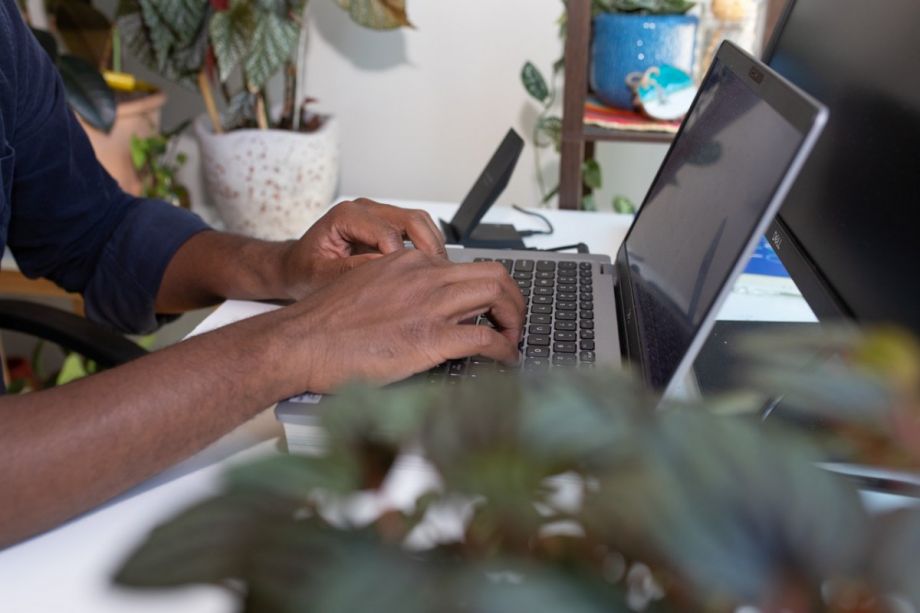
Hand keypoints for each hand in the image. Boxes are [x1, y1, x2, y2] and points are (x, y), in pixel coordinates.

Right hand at [274, 249, 524, 392]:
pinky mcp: (429, 338)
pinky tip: (505, 361)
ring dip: (515, 320)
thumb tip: (427, 308)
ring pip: (497, 295)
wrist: (300, 341)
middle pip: (493, 273)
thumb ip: (402, 290)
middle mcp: (425, 275)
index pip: (465, 266)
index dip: (487, 289)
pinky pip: (485, 338)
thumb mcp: (369, 287)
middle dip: (513, 299)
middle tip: (514, 322)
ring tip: (513, 340)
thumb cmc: (326, 324)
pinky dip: (504, 350)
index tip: (490, 307)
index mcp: (409, 262)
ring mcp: (429, 305)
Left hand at [281, 198, 446, 298]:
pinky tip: (427, 269)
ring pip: (420, 221)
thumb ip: (352, 270)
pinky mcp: (386, 224)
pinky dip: (427, 247)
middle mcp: (364, 209)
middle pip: (412, 219)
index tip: (404, 284)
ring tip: (435, 274)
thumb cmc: (304, 270)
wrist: (296, 266)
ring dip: (432, 246)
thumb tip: (385, 269)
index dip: (400, 260)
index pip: (387, 233)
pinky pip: (416, 229)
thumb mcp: (321, 275)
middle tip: (434, 277)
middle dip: (428, 249)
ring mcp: (377, 214)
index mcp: (346, 216)